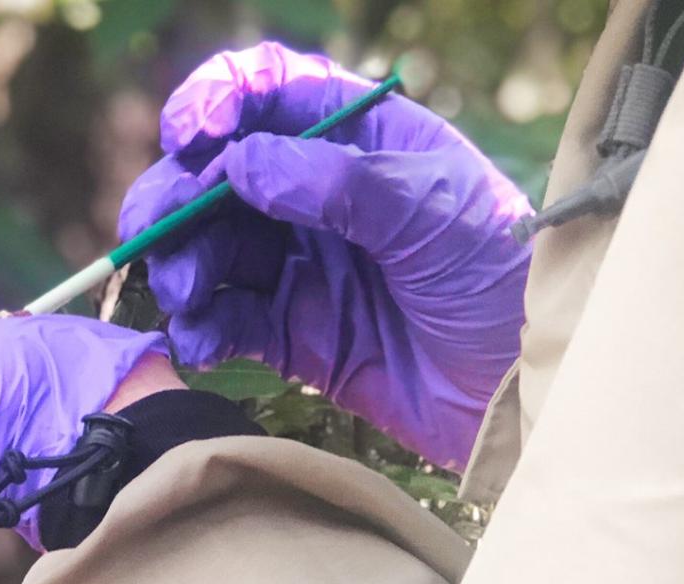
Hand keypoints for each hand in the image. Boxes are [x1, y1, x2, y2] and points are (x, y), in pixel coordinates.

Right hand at [119, 42, 531, 469]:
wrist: (528, 390)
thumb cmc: (502, 276)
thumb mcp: (432, 211)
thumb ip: (334, 183)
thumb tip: (237, 164)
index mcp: (358, 138)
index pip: (270, 93)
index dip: (218, 99)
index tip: (191, 134)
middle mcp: (317, 193)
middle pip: (217, 172)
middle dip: (175, 194)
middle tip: (154, 228)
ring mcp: (300, 262)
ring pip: (208, 245)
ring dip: (180, 261)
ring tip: (184, 290)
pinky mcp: (292, 332)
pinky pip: (224, 317)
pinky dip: (201, 324)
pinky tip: (201, 336)